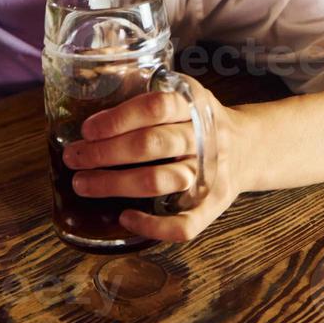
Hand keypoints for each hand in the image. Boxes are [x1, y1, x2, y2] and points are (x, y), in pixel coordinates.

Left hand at [61, 74, 240, 242]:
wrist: (249, 148)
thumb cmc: (199, 123)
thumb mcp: (184, 96)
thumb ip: (148, 99)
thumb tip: (90, 108)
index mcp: (195, 106)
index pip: (155, 107)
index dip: (118, 119)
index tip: (87, 129)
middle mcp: (204, 139)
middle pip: (151, 144)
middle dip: (105, 153)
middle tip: (74, 158)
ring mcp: (209, 174)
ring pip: (160, 181)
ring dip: (116, 184)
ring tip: (83, 183)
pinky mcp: (212, 206)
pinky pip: (184, 224)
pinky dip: (152, 225)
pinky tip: (125, 217)